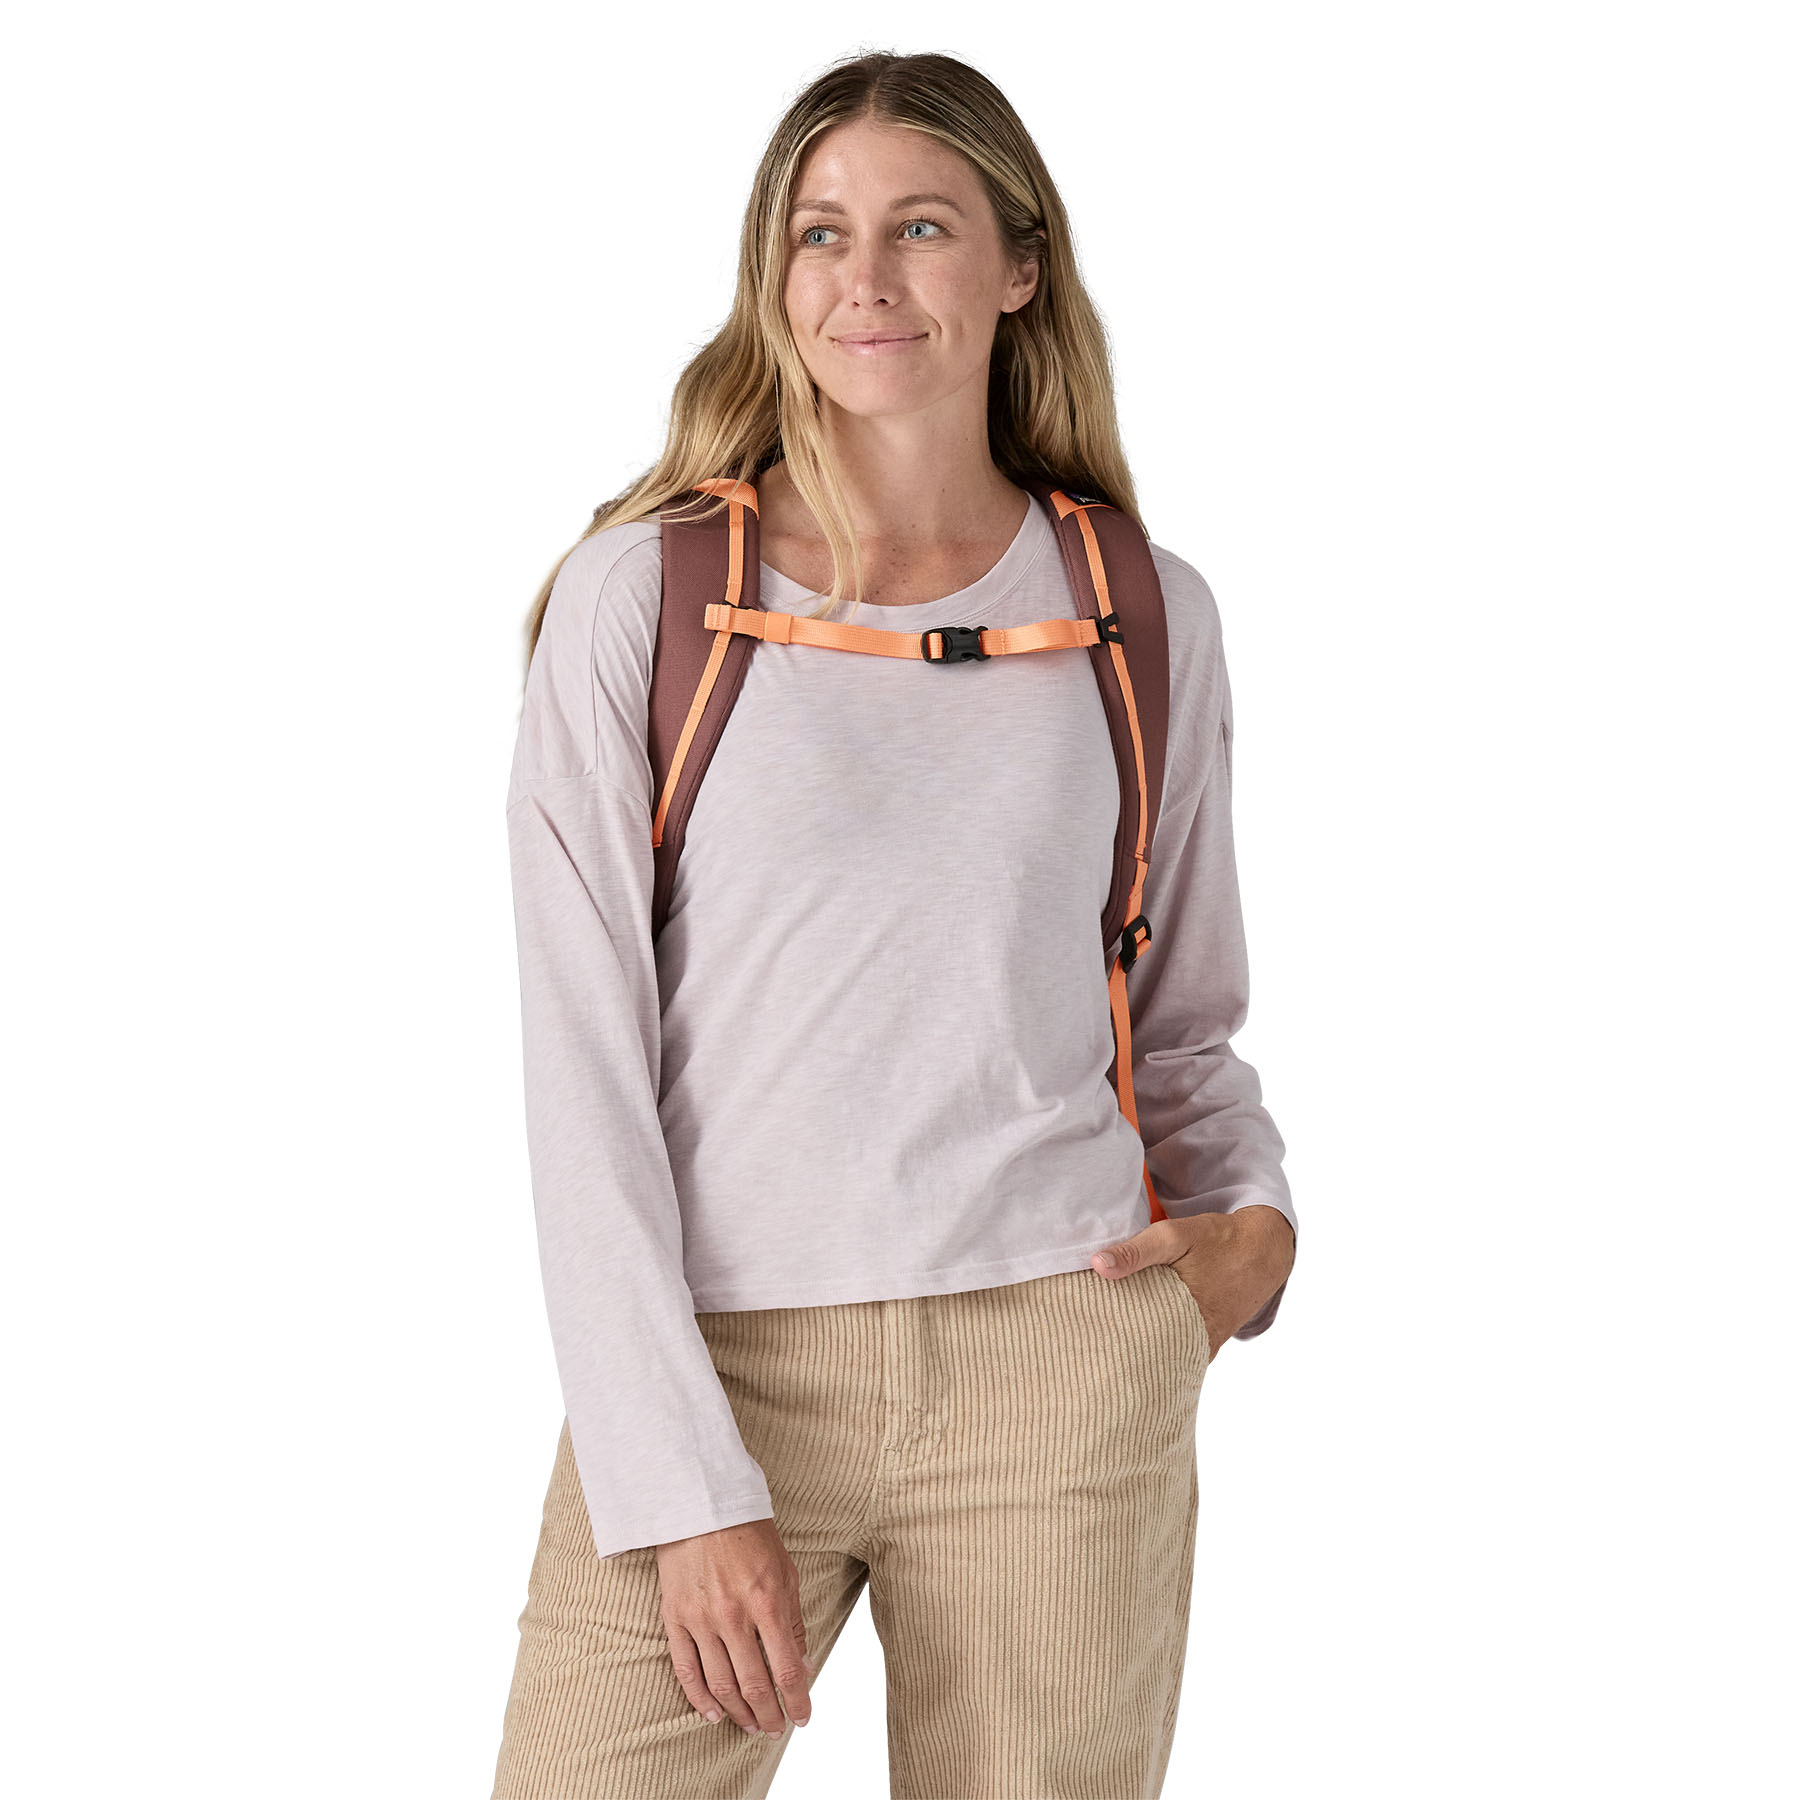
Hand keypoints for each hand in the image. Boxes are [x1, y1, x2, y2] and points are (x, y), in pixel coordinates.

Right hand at [655, 1518, 812, 1736]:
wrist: (700, 1503)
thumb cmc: (749, 1534)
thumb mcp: (785, 1570)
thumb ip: (793, 1620)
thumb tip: (803, 1665)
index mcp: (767, 1602)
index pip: (787, 1669)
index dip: (797, 1700)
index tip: (802, 1717)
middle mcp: (734, 1616)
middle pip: (755, 1685)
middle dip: (769, 1715)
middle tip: (776, 1730)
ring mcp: (701, 1619)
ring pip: (721, 1685)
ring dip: (739, 1714)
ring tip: (750, 1726)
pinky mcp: (675, 1618)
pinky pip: (686, 1670)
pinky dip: (699, 1698)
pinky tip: (713, 1713)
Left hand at [1090, 1204, 1294, 1361]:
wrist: (1263, 1250)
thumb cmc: (1217, 1242)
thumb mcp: (1175, 1237)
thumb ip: (1136, 1251)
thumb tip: (1097, 1265)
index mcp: (1186, 1320)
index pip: (1138, 1349)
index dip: (1109, 1349)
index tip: (1083, 1348)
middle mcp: (1198, 1341)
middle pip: (1149, 1359)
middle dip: (1121, 1356)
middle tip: (1088, 1353)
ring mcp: (1205, 1345)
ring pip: (1165, 1358)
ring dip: (1141, 1352)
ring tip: (1106, 1352)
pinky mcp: (1208, 1341)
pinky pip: (1179, 1351)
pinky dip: (1160, 1347)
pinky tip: (1137, 1341)